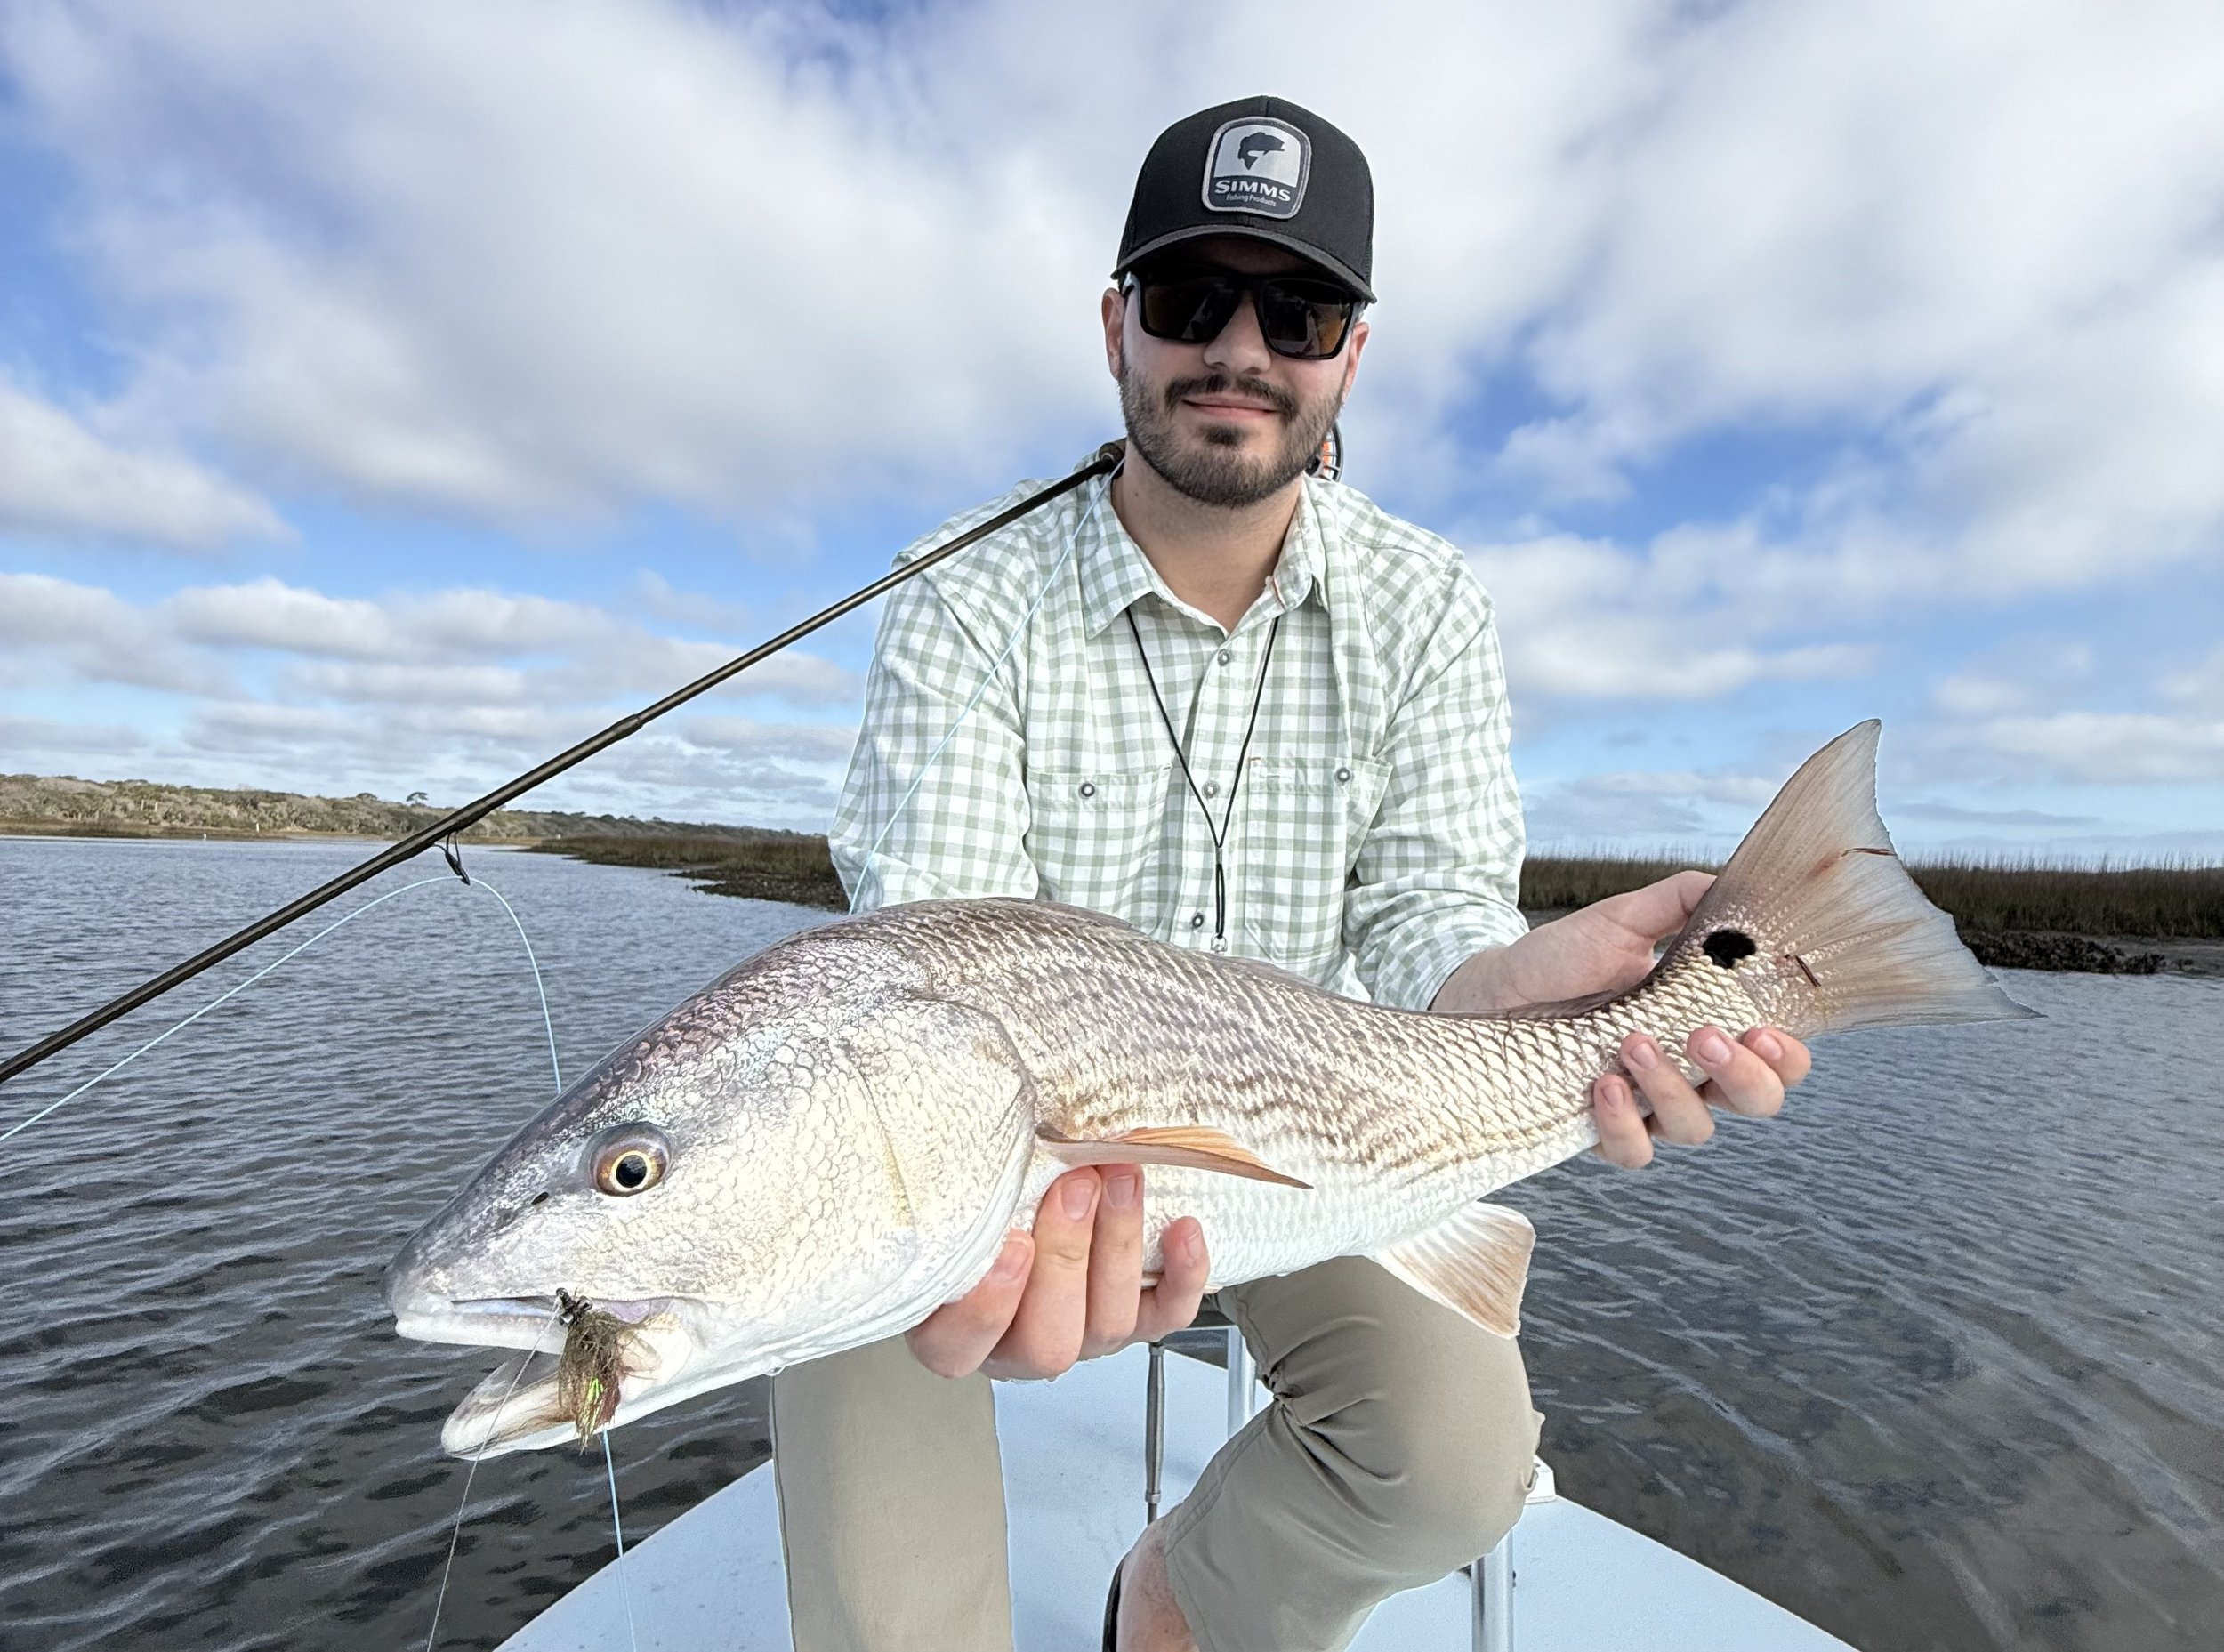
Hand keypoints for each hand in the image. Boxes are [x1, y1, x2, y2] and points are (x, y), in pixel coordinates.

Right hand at [904, 1167, 1210, 1379]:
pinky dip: (1184, 1274)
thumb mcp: (958, 1196)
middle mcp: (1020, 1344)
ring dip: (1119, 1245)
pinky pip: (1167, 1314)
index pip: (957, 1346)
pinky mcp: (1137, 1321)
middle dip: (1067, 1259)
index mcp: (957, 1326)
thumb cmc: (984, 1200)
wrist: (1037, 1198)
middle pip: (1046, 1343)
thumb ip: (959, 1190)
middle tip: (1075, 1187)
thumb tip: (963, 1143)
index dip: (987, 1306)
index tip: (1011, 1242)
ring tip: (1121, 1180)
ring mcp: (1083, 1336)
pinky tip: (1184, 1229)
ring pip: (1108, 1325)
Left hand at [1433, 870, 1811, 1167]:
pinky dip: (1625, 1124)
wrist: (1498, 985)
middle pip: (1756, 1103)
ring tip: (1631, 1042)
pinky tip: (1603, 1085)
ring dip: (1671, 1088)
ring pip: (1696, 1128)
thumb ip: (1678, 900)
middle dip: (1744, 1077)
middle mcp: (1689, 1072)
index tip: (1761, 1029)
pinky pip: (1635, 1152)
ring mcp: (1649, 1104)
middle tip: (1705, 1038)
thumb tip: (1725, 881)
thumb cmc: (1563, 956)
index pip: (1776, 1058)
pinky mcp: (1604, 1127)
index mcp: (1708, 1023)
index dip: (1786, 1056)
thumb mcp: (1623, 920)